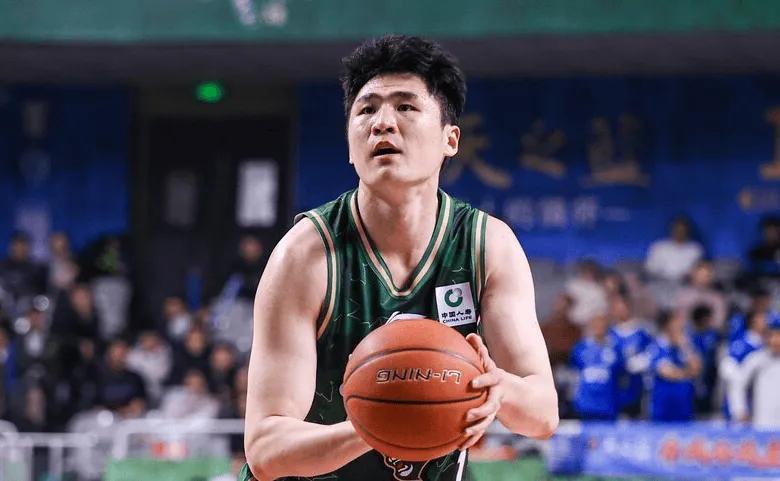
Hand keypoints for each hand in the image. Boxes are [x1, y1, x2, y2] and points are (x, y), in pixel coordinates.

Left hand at [460, 333, 505, 449]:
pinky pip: (482, 428)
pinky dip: (471, 437)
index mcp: (499, 380)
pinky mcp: (495, 418)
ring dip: (476, 427)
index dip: (484, 380)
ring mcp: (499, 408)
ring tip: (464, 434)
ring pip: (487, 420)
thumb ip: (482, 351)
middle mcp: (499, 395)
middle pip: (491, 404)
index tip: (474, 383)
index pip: (492, 377)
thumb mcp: (495, 366)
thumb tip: (470, 335)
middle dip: (481, 410)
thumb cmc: (505, 380)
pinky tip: (460, 447)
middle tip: (469, 415)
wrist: (534, 401)